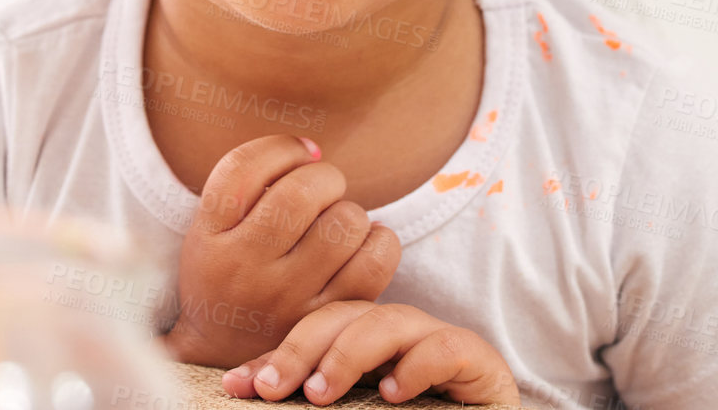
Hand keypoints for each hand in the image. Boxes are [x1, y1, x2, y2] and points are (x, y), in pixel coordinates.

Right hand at [163, 135, 400, 366]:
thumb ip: (245, 182)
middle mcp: (246, 268)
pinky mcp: (326, 319)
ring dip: (349, 211)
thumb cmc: (227, 271)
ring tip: (336, 223)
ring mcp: (288, 298)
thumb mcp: (209, 226)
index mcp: (209, 237)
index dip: (281, 148)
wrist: (221, 353)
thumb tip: (314, 150)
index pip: (243, 168)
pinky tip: (362, 243)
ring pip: (344, 222)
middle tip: (322, 190)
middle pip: (302, 192)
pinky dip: (380, 240)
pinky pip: (375, 261)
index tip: (299, 155)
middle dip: (323, 177)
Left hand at [219, 300, 518, 406]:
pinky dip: (417, 365)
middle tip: (271, 389)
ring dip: (348, 354)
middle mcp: (400, 339)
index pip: (316, 333)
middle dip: (301, 348)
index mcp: (369, 351)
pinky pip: (447, 345)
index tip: (238, 386)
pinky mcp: (479, 361)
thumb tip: (254, 396)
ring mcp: (439, 345)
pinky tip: (395, 392)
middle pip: (345, 317)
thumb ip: (318, 403)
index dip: (277, 355)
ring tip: (321, 393)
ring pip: (389, 322)